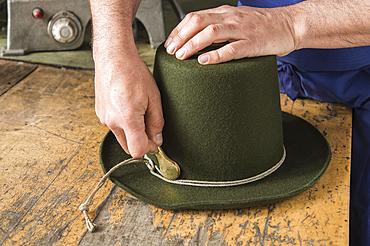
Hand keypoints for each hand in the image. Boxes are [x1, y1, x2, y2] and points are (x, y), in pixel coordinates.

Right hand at [94, 56, 163, 157]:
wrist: (113, 57)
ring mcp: (103, 117)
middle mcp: (112, 121)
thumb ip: (156, 122)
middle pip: (128, 147)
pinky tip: (130, 107)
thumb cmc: (133, 72)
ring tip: (140, 112)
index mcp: (127, 118)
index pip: (138, 151)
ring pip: (121, 137)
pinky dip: (123, 123)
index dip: (150, 149)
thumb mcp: (153, 97)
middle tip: (151, 127)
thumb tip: (157, 140)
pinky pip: (114, 126)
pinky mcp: (100, 112)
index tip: (156, 141)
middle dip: (141, 142)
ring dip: (132, 132)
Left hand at [164, 5, 297, 63]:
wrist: (290, 24)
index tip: (169, 43)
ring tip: (182, 56)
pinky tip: (204, 61)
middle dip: (180, 37)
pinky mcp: (252, 44)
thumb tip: (197, 39)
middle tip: (171, 51)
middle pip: (198, 23)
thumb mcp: (236, 21)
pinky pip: (231, 49)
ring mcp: (242, 30)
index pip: (194, 17)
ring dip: (192, 45)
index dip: (178, 30)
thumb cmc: (262, 26)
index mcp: (224, 13)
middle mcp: (230, 18)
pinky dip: (215, 55)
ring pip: (211, 33)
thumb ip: (218, 27)